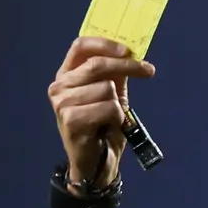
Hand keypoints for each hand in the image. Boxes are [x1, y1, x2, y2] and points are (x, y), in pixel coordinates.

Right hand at [47, 36, 155, 187]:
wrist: (96, 164)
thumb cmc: (102, 129)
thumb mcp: (111, 96)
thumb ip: (115, 75)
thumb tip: (130, 53)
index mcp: (66, 76)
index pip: (80, 46)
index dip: (106, 44)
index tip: (129, 50)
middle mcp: (59, 86)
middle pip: (98, 64)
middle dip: (127, 66)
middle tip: (148, 70)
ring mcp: (62, 103)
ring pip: (106, 88)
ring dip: (118, 105)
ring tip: (111, 118)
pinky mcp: (71, 119)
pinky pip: (108, 107)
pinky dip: (117, 118)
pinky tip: (107, 127)